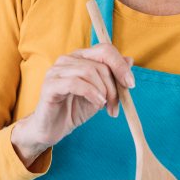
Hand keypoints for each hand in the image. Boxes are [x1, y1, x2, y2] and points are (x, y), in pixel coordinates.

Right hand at [10, 44, 134, 166]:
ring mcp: (56, 71)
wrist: (53, 129)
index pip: (105, 50)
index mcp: (80, 57)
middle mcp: (67, 59)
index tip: (130, 84)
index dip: (120, 66)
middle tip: (116, 106)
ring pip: (89, 72)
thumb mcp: (101, 93)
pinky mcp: (49, 85)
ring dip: (103, 92)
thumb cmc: (75, 109)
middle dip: (113, 86)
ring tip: (105, 107)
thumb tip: (129, 60)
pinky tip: (97, 104)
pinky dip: (91, 93)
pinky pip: (75, 83)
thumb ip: (113, 77)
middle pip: (100, 64)